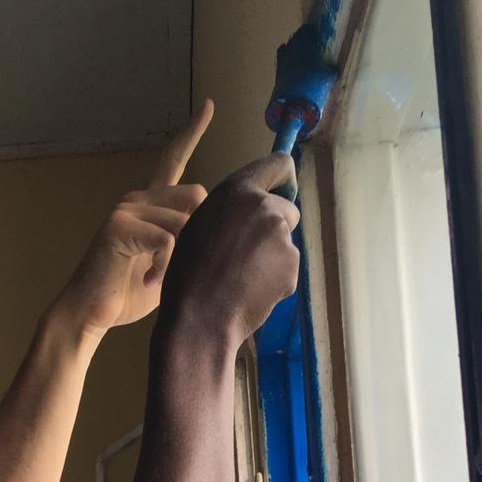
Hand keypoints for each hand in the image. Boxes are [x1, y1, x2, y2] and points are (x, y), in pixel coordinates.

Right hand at [53, 101, 213, 342]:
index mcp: (150, 204)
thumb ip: (189, 242)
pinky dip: (166, 265)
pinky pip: (166, 238)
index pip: (173, 159)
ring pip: (185, 221)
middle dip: (201, 234)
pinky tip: (151, 279)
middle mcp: (138, 198)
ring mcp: (127, 209)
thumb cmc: (128, 293)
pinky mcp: (119, 225)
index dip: (191, 133)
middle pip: (197, 196)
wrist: (90, 312)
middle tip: (182, 266)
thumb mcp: (171, 264)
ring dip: (182, 257)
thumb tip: (221, 233)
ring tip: (161, 280)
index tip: (209, 107)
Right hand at [155, 152, 300, 348]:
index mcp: (237, 191)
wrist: (199, 318)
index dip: (285, 178)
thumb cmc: (189, 275)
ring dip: (273, 256)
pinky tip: (250, 291)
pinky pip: (287, 269)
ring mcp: (280, 237)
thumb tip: (254, 212)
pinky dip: (275, 280)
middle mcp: (263, 207)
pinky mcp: (291, 266)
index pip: (278, 164)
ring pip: (286, 242)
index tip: (285, 189)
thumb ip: (232, 211)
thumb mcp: (200, 225)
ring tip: (242, 277)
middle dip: (276, 227)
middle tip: (248, 253)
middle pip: (287, 210)